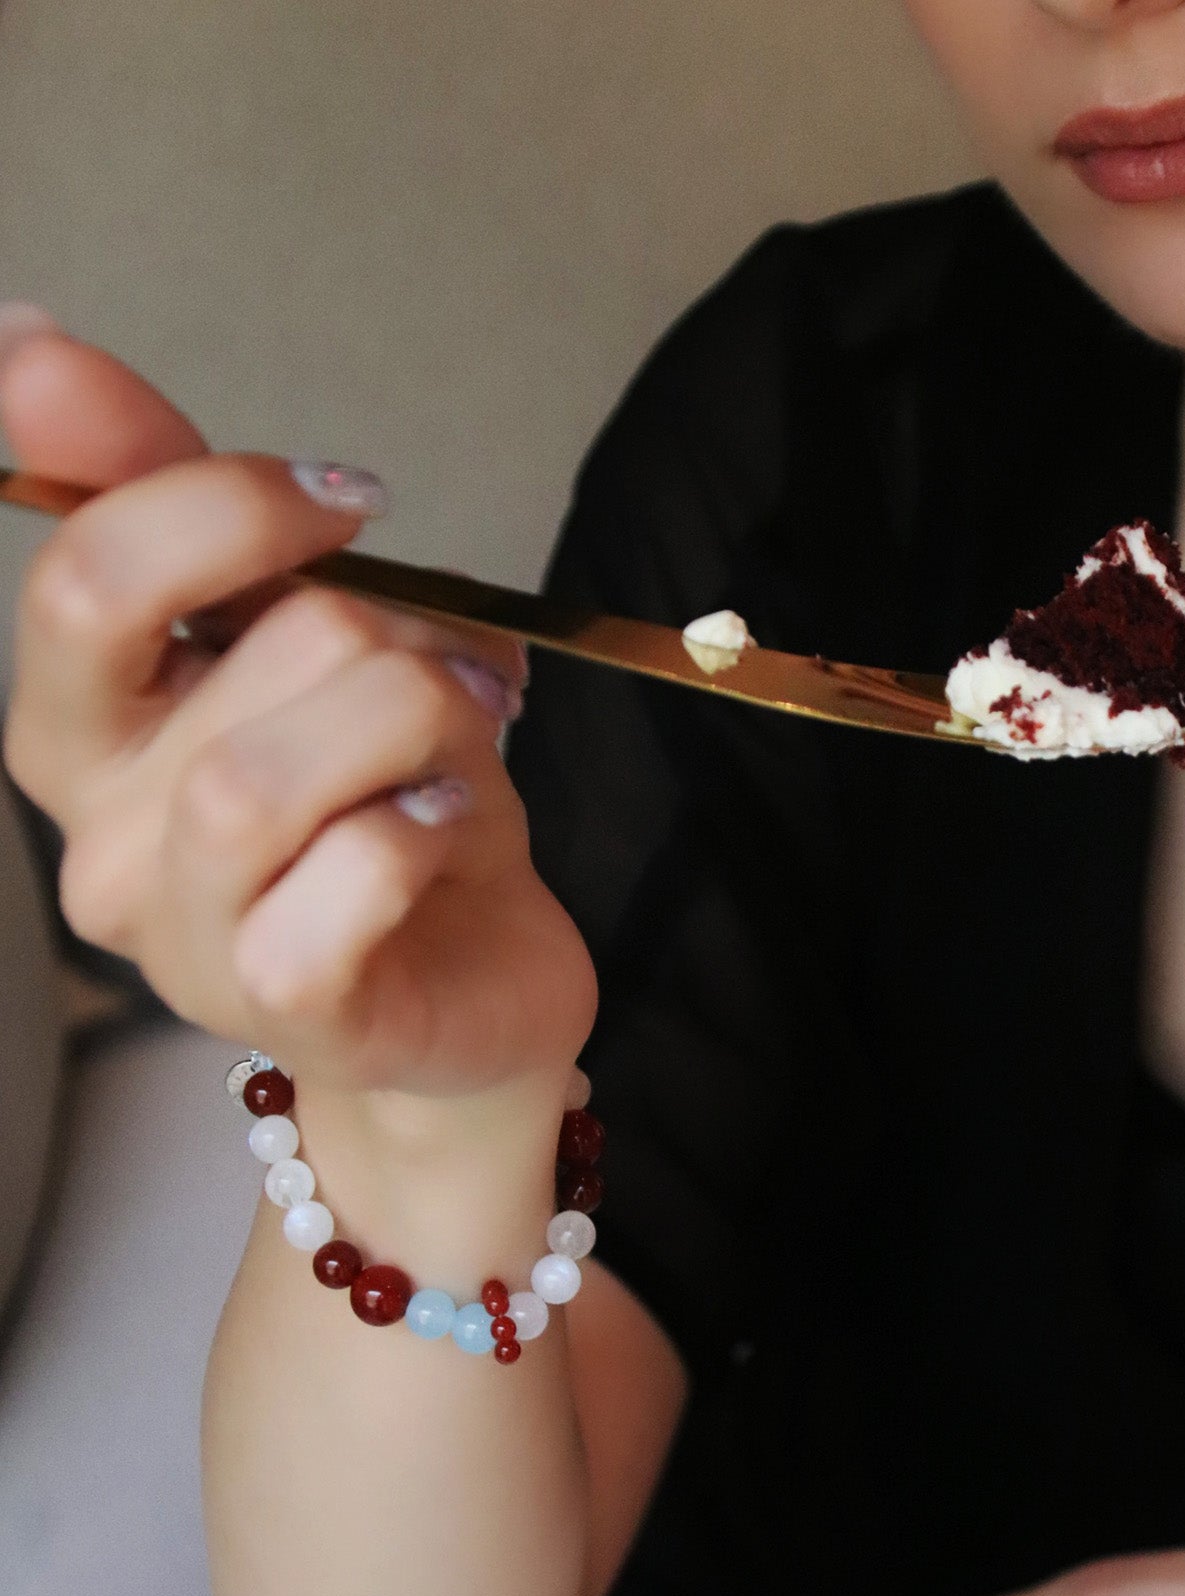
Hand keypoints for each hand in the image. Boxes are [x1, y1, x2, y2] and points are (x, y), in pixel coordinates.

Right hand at [1, 320, 595, 1101]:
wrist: (474, 981)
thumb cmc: (386, 804)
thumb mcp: (299, 636)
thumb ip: (178, 502)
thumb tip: (26, 339)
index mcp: (81, 731)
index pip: (86, 577)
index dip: (235, 506)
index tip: (348, 500)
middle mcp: (97, 839)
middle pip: (233, 655)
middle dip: (378, 630)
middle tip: (446, 673)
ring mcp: (178, 938)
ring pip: (265, 772)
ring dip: (411, 723)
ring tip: (457, 749)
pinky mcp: (281, 1001)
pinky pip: (350, 870)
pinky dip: (426, 825)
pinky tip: (449, 831)